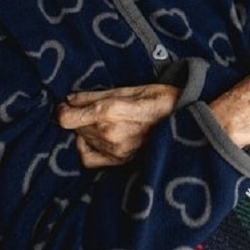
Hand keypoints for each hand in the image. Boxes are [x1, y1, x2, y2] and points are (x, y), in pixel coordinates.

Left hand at [55, 84, 179, 168]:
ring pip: (81, 140)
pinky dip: (87, 147)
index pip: (67, 118)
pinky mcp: (120, 161)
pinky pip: (88, 159)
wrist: (186, 122)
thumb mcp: (131, 89)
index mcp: (110, 112)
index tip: (67, 104)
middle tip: (89, 107)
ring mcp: (114, 150)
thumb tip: (71, 98)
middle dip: (77, 116)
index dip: (63, 110)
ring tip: (100, 119)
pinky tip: (96, 138)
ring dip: (85, 129)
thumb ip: (97, 95)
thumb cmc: (162, 100)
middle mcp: (109, 133)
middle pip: (74, 127)